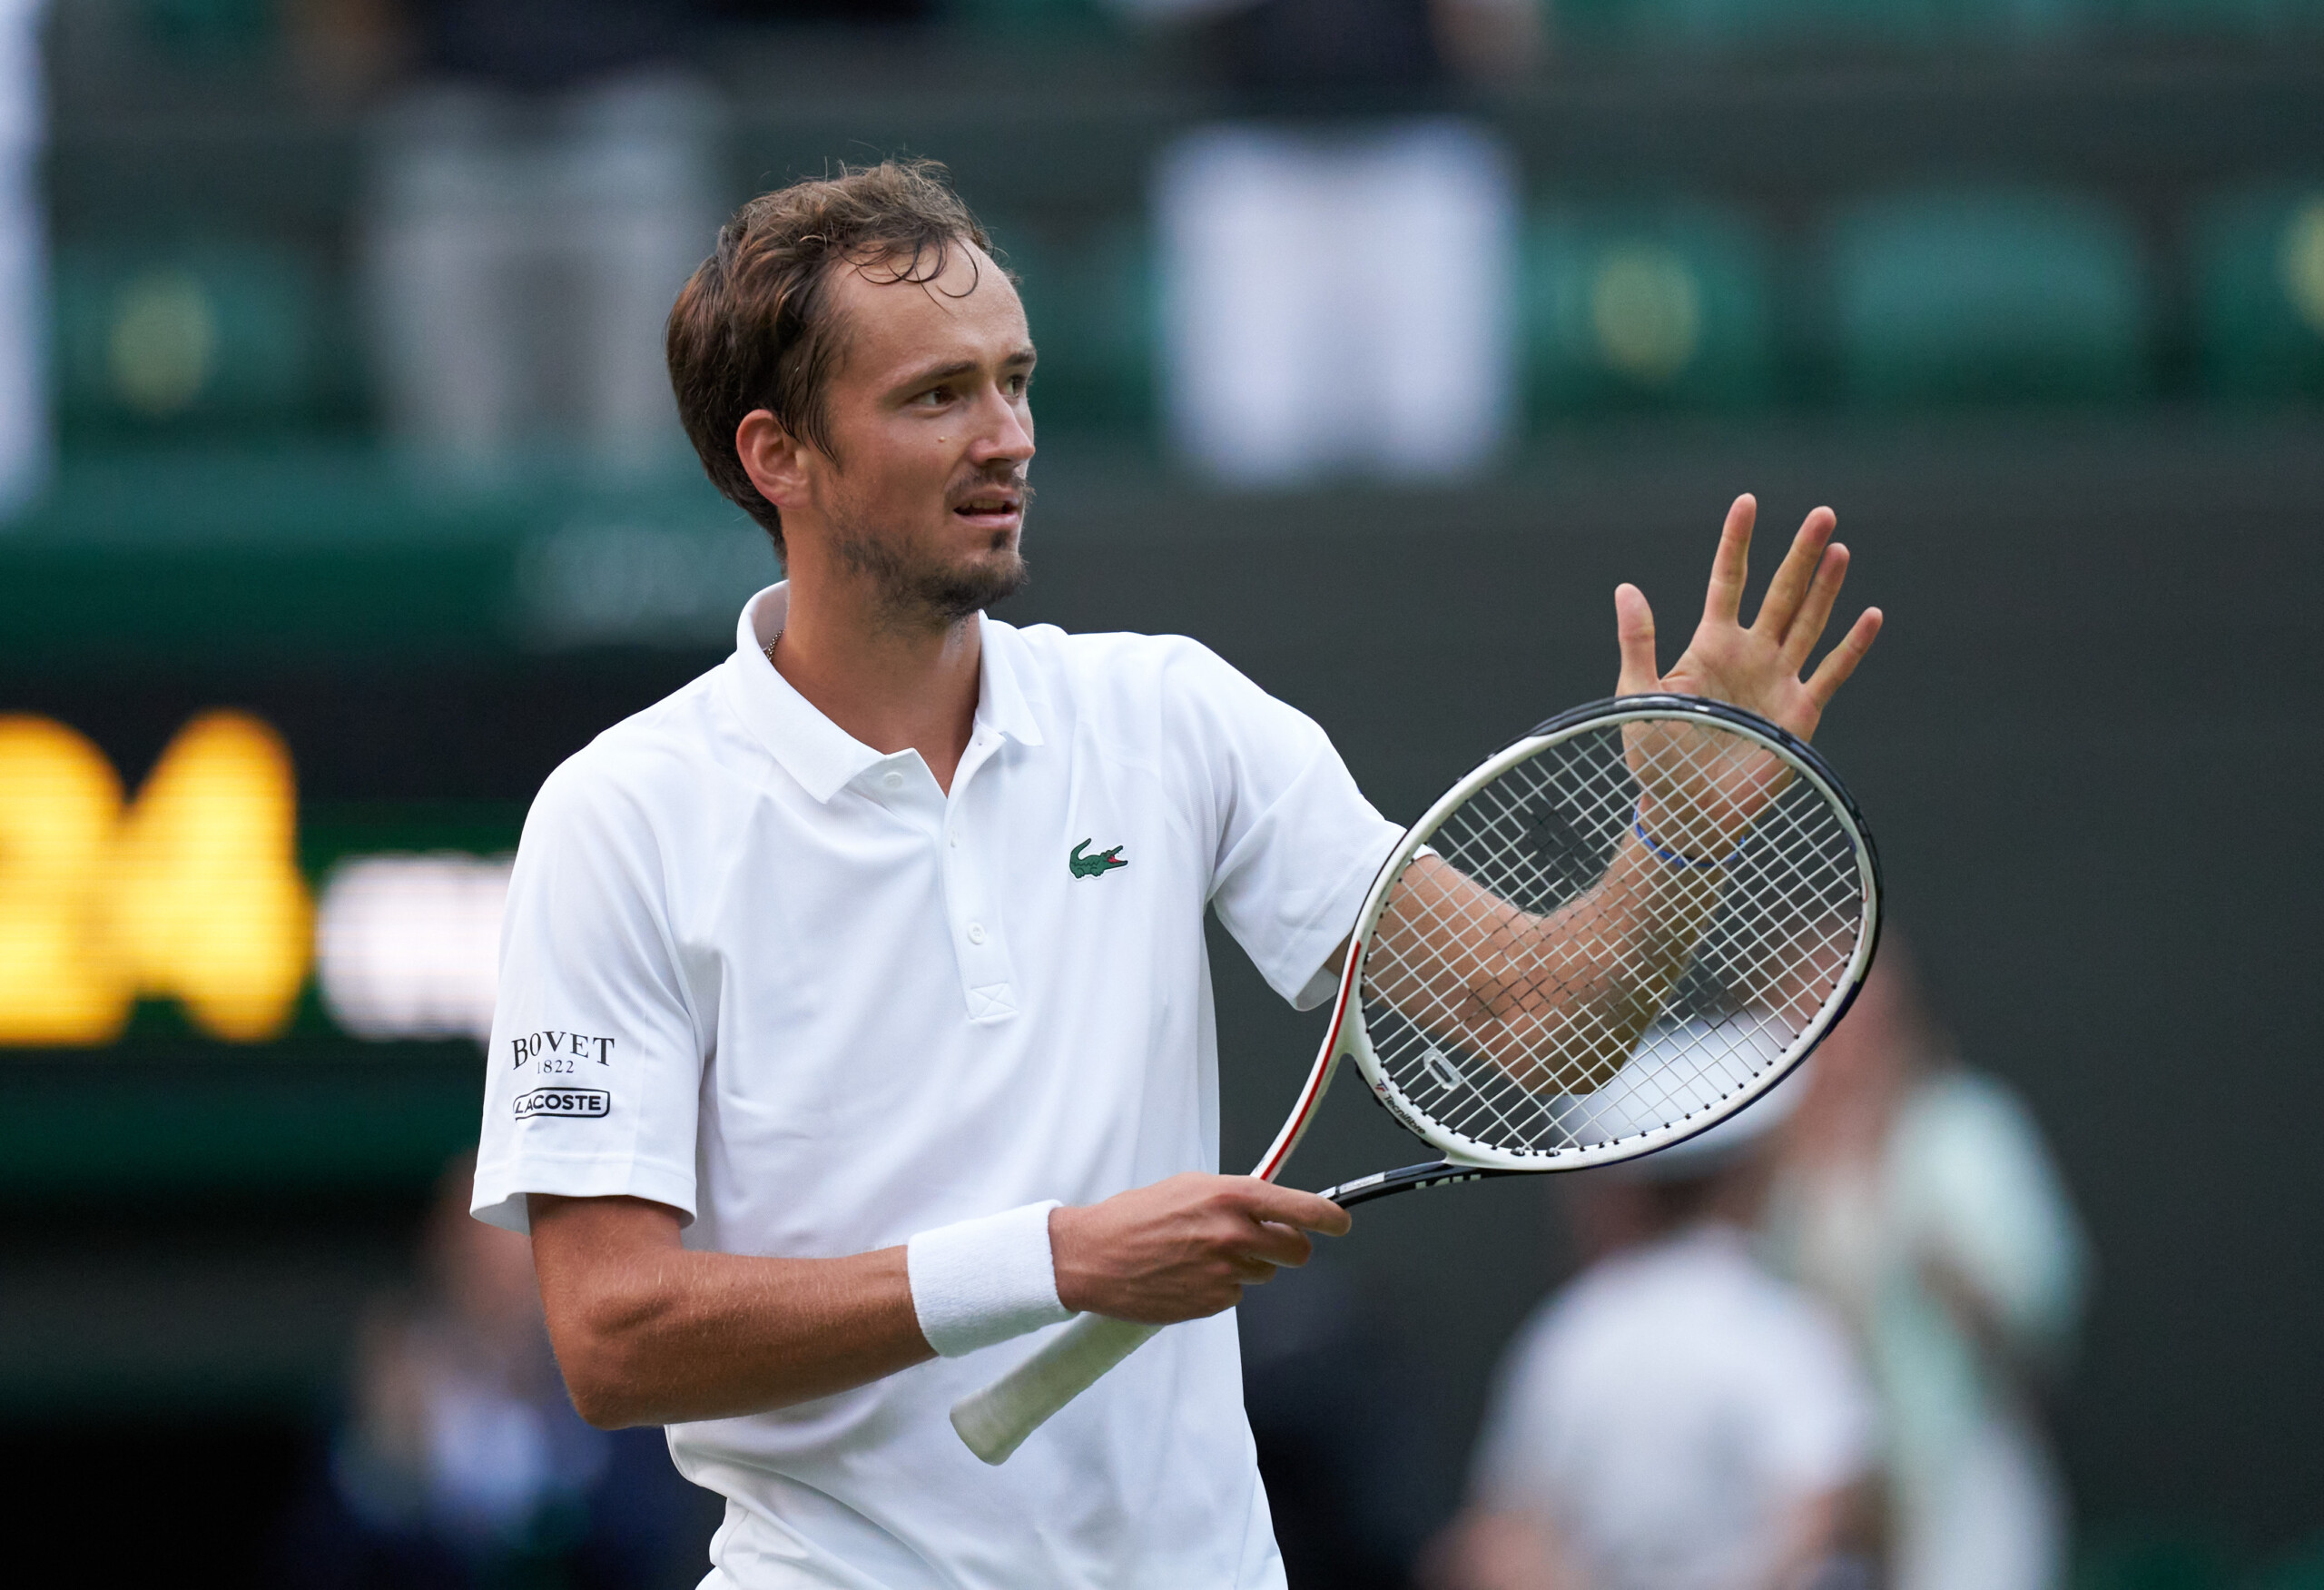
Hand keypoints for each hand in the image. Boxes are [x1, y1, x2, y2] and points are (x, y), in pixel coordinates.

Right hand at [1047, 1172, 1350, 1323]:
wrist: (1093, 1257)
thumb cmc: (1134, 1217)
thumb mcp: (1188, 1187)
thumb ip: (1233, 1196)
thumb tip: (1267, 1204)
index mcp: (1231, 1198)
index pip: (1302, 1208)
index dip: (1329, 1217)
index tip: (1340, 1223)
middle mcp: (1235, 1235)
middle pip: (1295, 1252)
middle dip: (1285, 1248)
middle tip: (1262, 1242)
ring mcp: (1226, 1274)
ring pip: (1264, 1275)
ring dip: (1247, 1266)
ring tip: (1204, 1255)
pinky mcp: (1212, 1304)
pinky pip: (1236, 1295)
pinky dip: (1221, 1286)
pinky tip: (1190, 1274)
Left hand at [1616, 495, 1881, 850]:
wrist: (1686, 812)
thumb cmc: (1655, 759)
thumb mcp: (1637, 697)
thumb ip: (1637, 642)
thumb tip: (1626, 587)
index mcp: (1709, 645)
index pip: (1726, 581)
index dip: (1737, 543)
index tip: (1747, 502)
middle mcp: (1750, 655)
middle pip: (1781, 593)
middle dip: (1801, 554)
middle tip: (1823, 514)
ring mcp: (1778, 680)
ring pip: (1809, 622)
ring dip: (1827, 587)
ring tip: (1840, 548)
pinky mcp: (1800, 713)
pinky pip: (1831, 672)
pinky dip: (1852, 645)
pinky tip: (1871, 614)